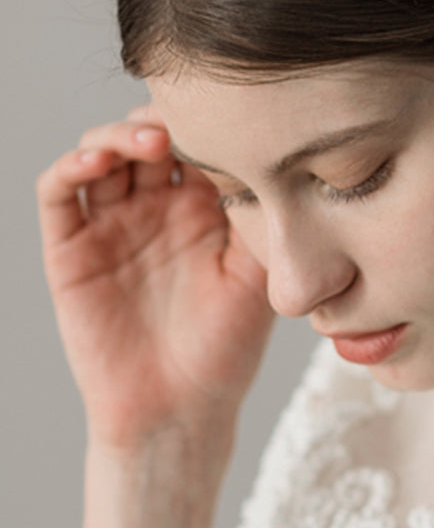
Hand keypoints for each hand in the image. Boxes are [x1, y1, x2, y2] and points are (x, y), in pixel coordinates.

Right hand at [37, 105, 274, 449]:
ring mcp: (111, 223)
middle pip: (149, 134)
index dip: (210, 122)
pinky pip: (59, 192)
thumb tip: (279, 156)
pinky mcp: (70, 247)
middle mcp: (155, 207)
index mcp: (205, 208)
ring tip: (152, 140)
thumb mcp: (259, 277)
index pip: (200, 141)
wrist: (179, 411)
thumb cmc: (227, 350)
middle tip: (190, 121)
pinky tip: (99, 160)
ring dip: (121, 133)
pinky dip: (73, 165)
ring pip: (103, 150)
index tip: (234, 117)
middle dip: (167, 117)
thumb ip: (262, 217)